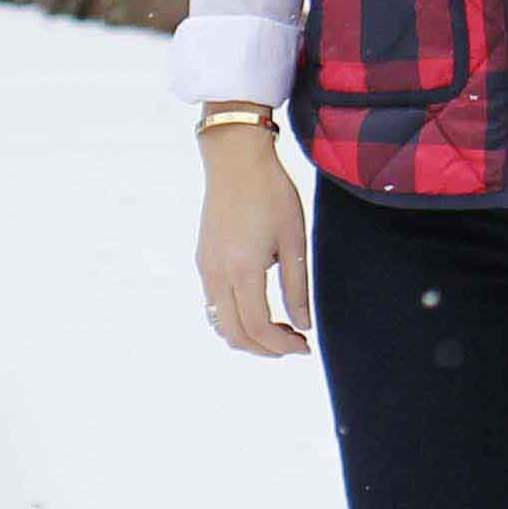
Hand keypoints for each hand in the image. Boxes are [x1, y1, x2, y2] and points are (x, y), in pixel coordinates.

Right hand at [195, 133, 313, 356]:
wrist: (235, 159)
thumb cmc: (271, 193)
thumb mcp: (294, 240)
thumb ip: (297, 287)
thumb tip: (303, 326)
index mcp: (243, 270)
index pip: (258, 328)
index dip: (282, 346)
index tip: (305, 346)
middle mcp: (217, 274)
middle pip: (234, 334)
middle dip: (265, 348)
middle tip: (294, 343)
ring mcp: (205, 268)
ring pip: (220, 323)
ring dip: (248, 335)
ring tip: (278, 329)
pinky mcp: (202, 260)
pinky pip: (213, 304)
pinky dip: (235, 318)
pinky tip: (259, 306)